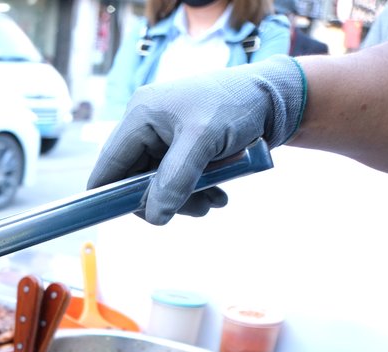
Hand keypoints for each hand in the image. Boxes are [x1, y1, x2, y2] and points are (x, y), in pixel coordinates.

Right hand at [88, 56, 305, 224]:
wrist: (278, 96)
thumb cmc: (239, 106)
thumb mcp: (205, 141)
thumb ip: (175, 179)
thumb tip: (154, 217)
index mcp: (141, 115)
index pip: (109, 164)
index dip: (109, 194)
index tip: (121, 218)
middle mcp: (147, 125)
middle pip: (134, 179)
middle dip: (161, 199)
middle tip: (193, 209)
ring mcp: (165, 137)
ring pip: (158, 183)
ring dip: (183, 199)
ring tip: (213, 202)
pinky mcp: (184, 146)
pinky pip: (177, 178)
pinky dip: (195, 191)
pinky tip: (218, 193)